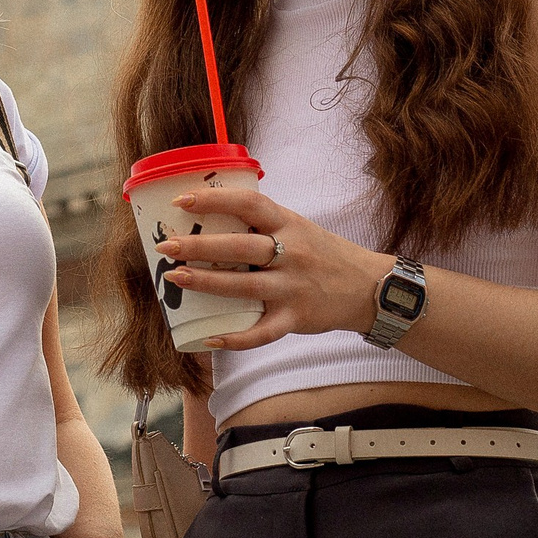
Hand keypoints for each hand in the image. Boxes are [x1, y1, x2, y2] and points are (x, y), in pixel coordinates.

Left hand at [152, 184, 392, 351]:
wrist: (371, 288)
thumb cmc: (324, 253)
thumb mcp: (299, 227)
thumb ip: (263, 223)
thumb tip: (212, 212)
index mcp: (289, 225)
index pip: (249, 204)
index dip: (214, 199)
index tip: (181, 201)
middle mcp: (291, 254)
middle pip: (240, 247)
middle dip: (199, 246)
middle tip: (166, 246)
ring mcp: (294, 288)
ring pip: (244, 287)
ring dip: (206, 283)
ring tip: (176, 278)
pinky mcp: (297, 318)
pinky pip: (262, 332)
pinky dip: (235, 338)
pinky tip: (209, 337)